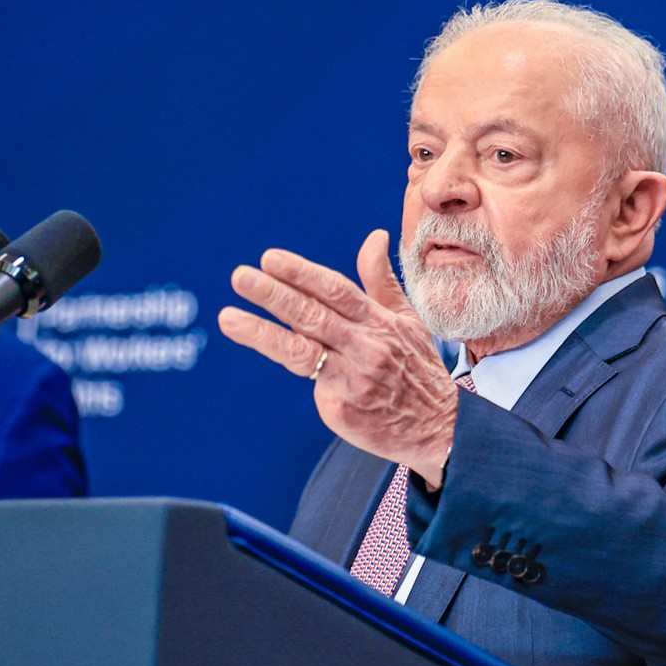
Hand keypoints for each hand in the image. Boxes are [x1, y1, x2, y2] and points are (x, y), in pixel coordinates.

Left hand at [217, 230, 457, 486]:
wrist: (439, 429)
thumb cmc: (415, 368)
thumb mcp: (406, 320)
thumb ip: (380, 280)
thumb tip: (374, 236)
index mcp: (378, 321)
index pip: (335, 291)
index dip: (303, 274)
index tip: (270, 258)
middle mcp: (365, 346)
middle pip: (313, 316)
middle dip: (274, 295)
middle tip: (240, 276)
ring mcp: (352, 378)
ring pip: (300, 351)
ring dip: (260, 332)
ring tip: (227, 317)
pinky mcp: (341, 409)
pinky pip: (310, 386)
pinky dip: (289, 368)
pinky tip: (258, 348)